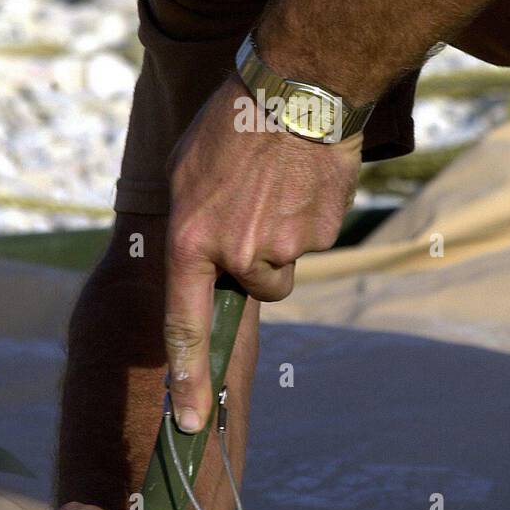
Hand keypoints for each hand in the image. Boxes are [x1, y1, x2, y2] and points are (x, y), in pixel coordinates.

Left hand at [164, 74, 361, 431]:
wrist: (298, 86)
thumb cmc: (229, 123)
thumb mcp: (185, 175)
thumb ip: (190, 231)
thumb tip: (205, 268)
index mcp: (190, 241)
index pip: (185, 327)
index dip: (189, 381)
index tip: (193, 423)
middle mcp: (236, 253)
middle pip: (254, 288)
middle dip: (257, 262)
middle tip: (255, 204)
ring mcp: (285, 246)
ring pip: (285, 266)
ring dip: (283, 238)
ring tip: (279, 183)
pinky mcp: (325, 233)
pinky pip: (314, 240)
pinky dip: (310, 215)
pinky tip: (303, 176)